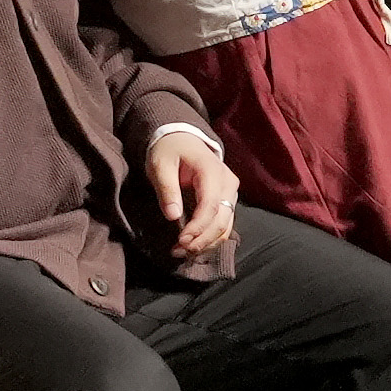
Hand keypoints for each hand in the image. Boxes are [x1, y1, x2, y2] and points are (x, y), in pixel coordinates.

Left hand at [148, 128, 236, 257]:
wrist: (183, 138)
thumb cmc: (169, 150)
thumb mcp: (160, 164)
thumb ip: (167, 189)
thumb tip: (172, 216)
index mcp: (212, 171)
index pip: (210, 206)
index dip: (197, 227)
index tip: (181, 241)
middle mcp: (228, 183)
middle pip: (222, 220)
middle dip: (202, 240)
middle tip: (179, 251)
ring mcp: (231, 192)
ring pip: (226, 226)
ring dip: (206, 242)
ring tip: (183, 251)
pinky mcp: (227, 200)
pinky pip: (224, 223)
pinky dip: (210, 237)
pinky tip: (193, 245)